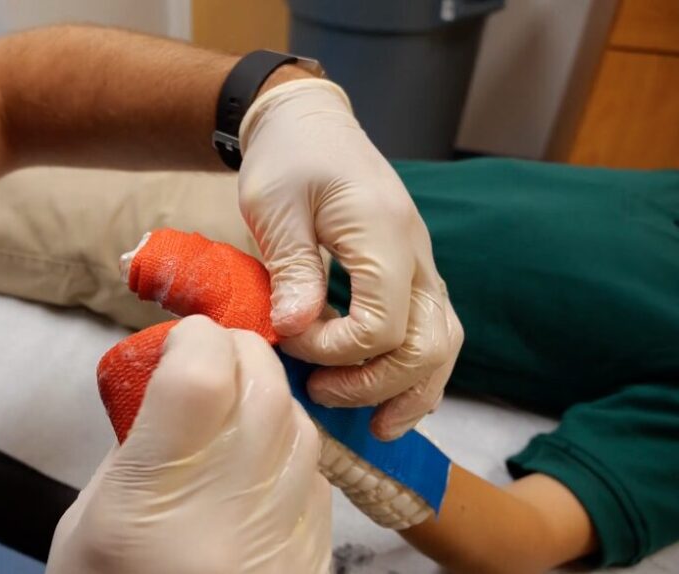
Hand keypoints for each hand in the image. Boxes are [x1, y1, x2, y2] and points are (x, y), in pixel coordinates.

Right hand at [46, 316, 331, 573]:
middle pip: (262, 382)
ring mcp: (284, 532)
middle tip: (204, 365)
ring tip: (228, 414)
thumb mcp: (91, 518)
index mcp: (155, 502)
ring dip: (264, 393)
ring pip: (296, 417)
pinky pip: (313, 464)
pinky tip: (253, 463)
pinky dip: (285, 443)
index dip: (194, 339)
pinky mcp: (314, 549)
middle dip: (234, 352)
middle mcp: (232, 509)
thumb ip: (139, 444)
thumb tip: (178, 382)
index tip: (178, 343)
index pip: (203, 377)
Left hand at [237, 78, 463, 439]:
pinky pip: (433, 331)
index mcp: (384, 232)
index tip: (288, 340)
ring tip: (374, 426)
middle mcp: (417, 252)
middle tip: (319, 393)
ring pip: (444, 344)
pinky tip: (384, 397)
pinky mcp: (413, 272)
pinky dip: (415, 371)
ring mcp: (422, 263)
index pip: (383, 324)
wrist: (310, 123)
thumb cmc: (287, 158)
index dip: (335, 350)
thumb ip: (291, 267)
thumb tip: (295, 329)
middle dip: (375, 384)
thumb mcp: (274, 205)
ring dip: (410, 391)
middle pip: (428, 345)